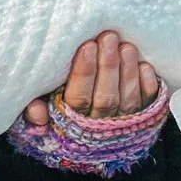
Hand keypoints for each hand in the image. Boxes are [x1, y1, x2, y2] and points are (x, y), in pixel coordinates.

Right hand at [22, 30, 161, 128]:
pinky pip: (148, 105)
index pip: (79, 98)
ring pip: (127, 100)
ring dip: (128, 72)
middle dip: (108, 66)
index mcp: (71, 122)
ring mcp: (123, 126)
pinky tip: (144, 66)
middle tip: (108, 37)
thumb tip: (37, 112)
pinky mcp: (142, 121)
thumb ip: (32, 110)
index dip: (84, 73)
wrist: (82, 143)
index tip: (87, 46)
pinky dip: (147, 86)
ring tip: (126, 46)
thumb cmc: (57, 116)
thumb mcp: (38, 118)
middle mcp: (98, 127)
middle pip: (106, 98)